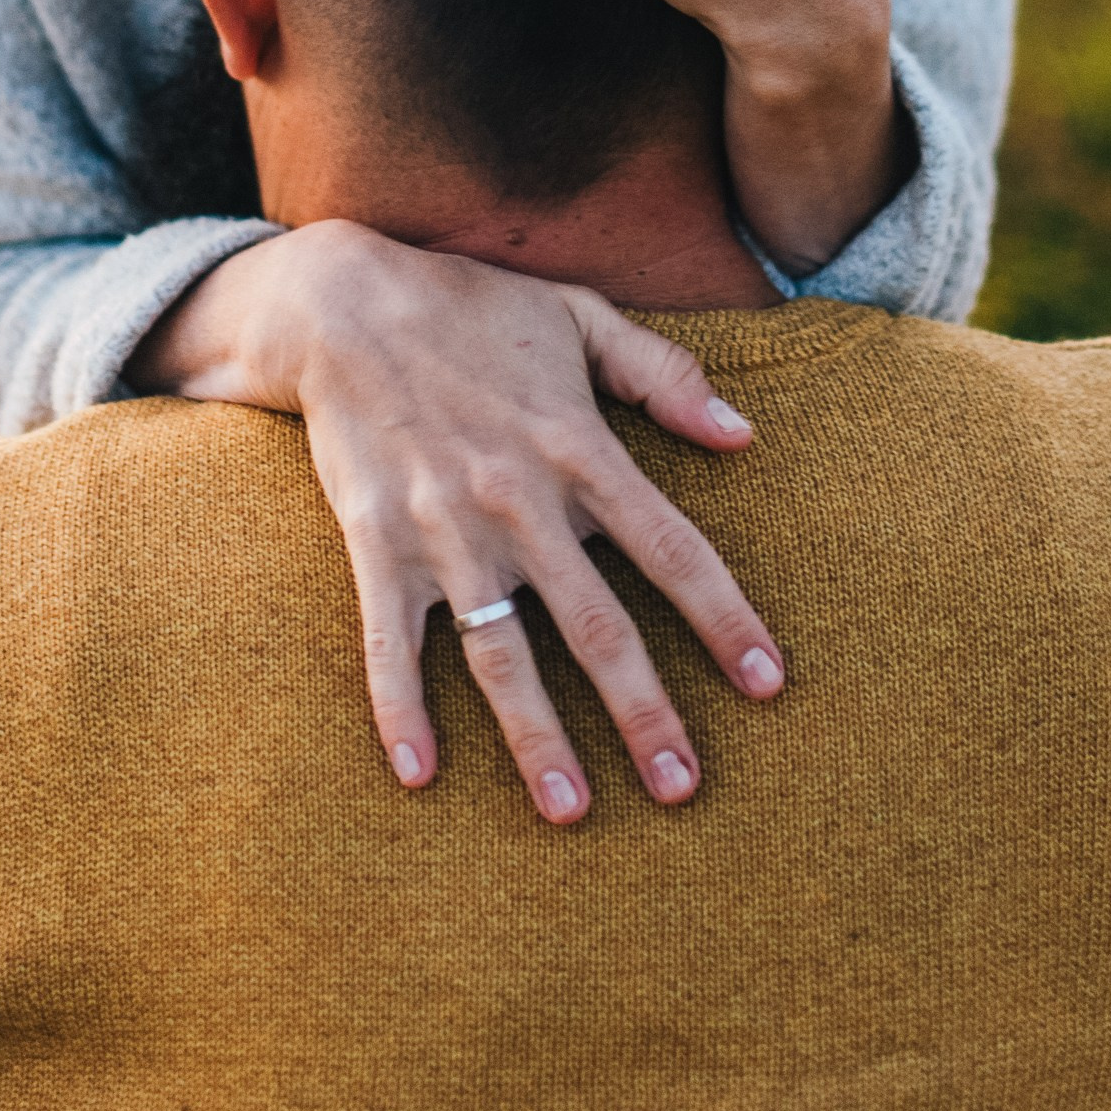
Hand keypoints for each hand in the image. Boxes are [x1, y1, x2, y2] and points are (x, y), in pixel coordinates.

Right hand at [129, 225, 785, 821]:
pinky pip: (390, 641)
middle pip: (595, 624)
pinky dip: (401, 707)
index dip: (723, 618)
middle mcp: (518, 498)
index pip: (671, 547)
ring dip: (536, 736)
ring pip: (501, 652)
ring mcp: (444, 528)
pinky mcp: (375, 543)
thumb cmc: (472, 308)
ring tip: (572, 811)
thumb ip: (665, 375)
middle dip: (643, 713)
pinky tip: (419, 775)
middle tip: (683, 789)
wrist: (342, 299)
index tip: (768, 683)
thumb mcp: (580, 317)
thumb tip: (744, 434)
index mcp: (578, 445)